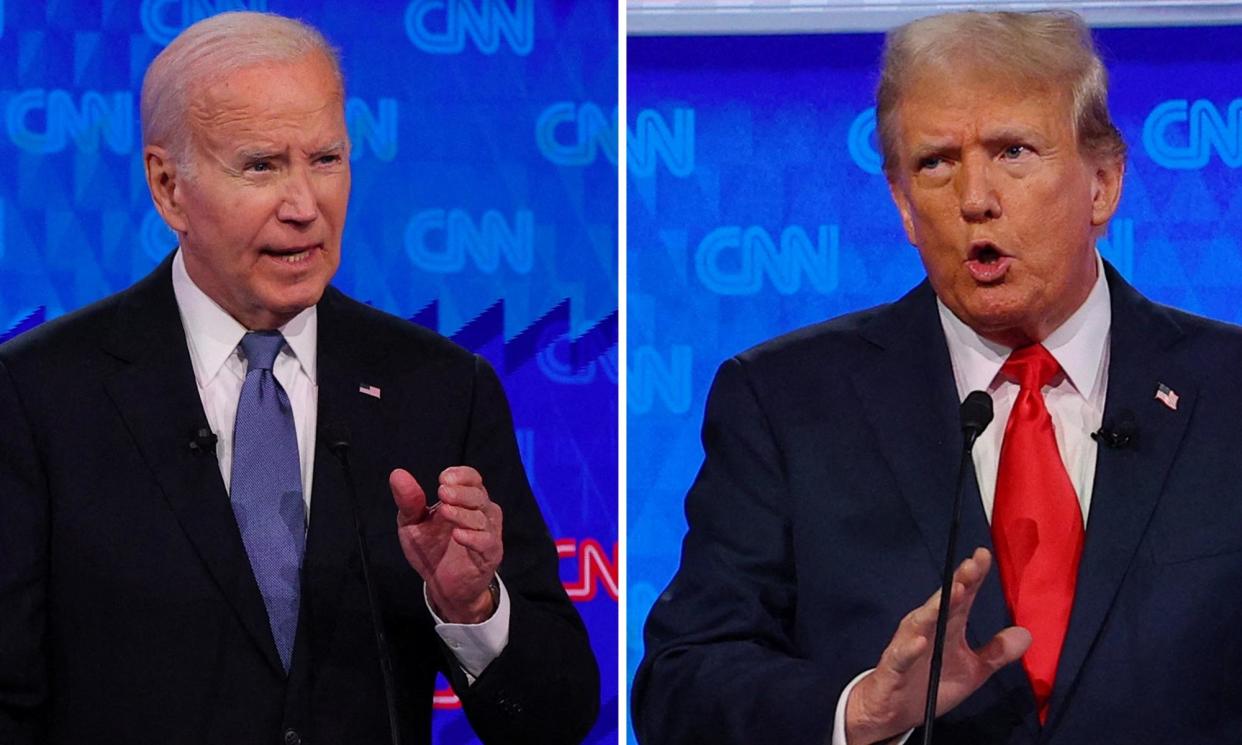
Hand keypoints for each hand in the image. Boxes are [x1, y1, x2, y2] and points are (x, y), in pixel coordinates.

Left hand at [390, 466, 503, 623]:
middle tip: (442, 493)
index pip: (473, 478)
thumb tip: (397, 473)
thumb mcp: (413, 523)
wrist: (441, 586)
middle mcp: (482, 513)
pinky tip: (458, 535)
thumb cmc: (431, 549)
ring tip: (445, 512)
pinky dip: (473, 537)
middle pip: (478, 495)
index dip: (461, 475)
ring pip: (482, 517)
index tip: (442, 479)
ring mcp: (488, 533)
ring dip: (463, 513)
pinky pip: (486, 542)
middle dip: (461, 492)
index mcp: (466, 500)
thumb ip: (409, 501)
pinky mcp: (490, 555)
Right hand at [844, 547, 1030, 744]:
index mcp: (946, 627)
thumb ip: (996, 652)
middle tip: (971, 565)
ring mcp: (907, 646)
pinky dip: (910, 648)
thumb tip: (1027, 634)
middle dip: (957, 584)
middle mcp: (926, 630)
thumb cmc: (931, 684)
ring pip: (921, 622)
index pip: (962, 597)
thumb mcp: (972, 671)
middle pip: (943, 603)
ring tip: (955, 592)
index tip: (983, 555)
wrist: (892, 712)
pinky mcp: (893, 667)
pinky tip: (921, 641)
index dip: (973, 577)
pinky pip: (901, 656)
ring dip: (936, 607)